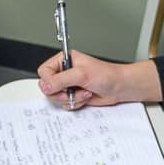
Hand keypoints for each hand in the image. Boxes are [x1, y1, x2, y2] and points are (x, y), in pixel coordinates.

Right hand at [37, 50, 161, 109]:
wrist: (119, 87)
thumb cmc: (107, 75)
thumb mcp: (82, 74)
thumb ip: (61, 80)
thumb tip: (46, 86)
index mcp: (64, 60)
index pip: (44, 71)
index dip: (49, 81)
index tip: (59, 85)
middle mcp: (64, 72)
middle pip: (47, 87)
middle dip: (62, 92)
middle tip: (72, 90)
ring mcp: (68, 85)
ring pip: (56, 97)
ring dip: (71, 98)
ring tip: (84, 92)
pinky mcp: (74, 96)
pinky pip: (65, 104)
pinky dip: (76, 103)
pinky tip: (86, 96)